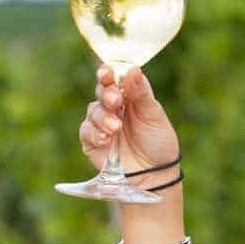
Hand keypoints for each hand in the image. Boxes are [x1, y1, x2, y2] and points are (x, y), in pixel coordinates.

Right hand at [79, 65, 180, 183]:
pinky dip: (94, 132)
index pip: (115, 79)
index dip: (108, 73)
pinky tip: (105, 138)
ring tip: (116, 128)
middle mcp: (114, 107)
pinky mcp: (92, 141)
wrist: (155, 175)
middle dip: (106, 94)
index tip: (107, 72)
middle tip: (115, 101)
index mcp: (130, 96)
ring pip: (93, 110)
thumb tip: (132, 69)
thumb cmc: (158, 142)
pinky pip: (86, 131)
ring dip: (103, 117)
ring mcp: (102, 124)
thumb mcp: (154, 115)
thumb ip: (141, 93)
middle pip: (101, 91)